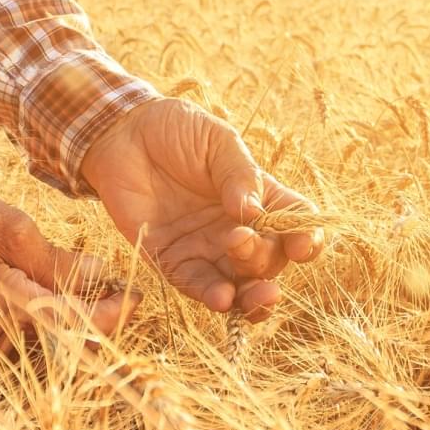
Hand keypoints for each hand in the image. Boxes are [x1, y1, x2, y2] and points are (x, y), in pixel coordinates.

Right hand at [0, 165, 130, 343]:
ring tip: (91, 287)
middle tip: (118, 291)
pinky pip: (17, 332)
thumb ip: (59, 262)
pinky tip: (53, 289)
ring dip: (71, 317)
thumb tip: (100, 276)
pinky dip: (42, 314)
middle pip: (65, 341)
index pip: (81, 327)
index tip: (136, 294)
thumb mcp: (14, 229)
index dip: (115, 313)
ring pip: (42, 338)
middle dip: (97, 319)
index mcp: (14, 311)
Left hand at [79, 98, 324, 321]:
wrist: (122, 134)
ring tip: (253, 296)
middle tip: (240, 240)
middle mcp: (238, 229)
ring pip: (239, 285)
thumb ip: (239, 175)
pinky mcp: (171, 261)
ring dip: (250, 296)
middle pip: (269, 260)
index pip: (296, 225)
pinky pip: (197, 287)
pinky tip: (222, 298)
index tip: (300, 245)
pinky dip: (212, 297)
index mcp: (261, 198)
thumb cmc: (176, 130)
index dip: (306, 240)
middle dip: (264, 260)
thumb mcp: (217, 142)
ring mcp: (206, 249)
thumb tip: (253, 213)